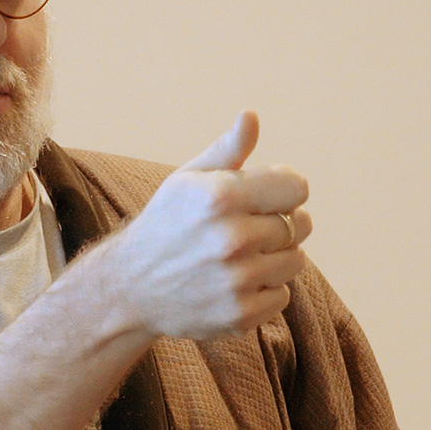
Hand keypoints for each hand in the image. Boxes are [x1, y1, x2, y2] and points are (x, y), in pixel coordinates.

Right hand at [113, 110, 311, 339]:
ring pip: (296, 261)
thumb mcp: (189, 179)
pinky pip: (282, 296)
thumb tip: (252, 116)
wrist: (130, 286)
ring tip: (241, 255)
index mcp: (220, 196)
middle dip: (278, 223)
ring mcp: (237, 280)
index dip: (283, 189)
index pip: (297, 188)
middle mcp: (231, 238)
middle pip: (300, 224)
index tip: (264, 195)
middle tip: (245, 228)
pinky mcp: (240, 314)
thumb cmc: (167, 222)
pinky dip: (265, 290)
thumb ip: (228, 149)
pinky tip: (235, 282)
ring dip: (275, 257)